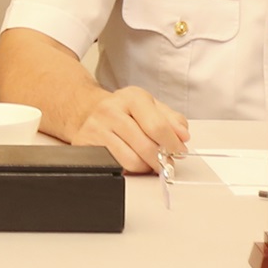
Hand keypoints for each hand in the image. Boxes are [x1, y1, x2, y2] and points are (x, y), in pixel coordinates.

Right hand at [67, 86, 189, 173]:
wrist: (89, 110)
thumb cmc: (124, 111)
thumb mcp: (150, 107)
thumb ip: (172, 120)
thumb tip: (182, 136)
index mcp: (131, 97)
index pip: (157, 126)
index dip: (172, 144)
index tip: (179, 151)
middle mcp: (111, 110)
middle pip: (145, 146)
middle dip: (161, 159)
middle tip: (166, 163)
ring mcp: (96, 127)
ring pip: (131, 160)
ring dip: (146, 167)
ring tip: (149, 163)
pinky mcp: (84, 143)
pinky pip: (115, 166)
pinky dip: (129, 170)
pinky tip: (133, 162)